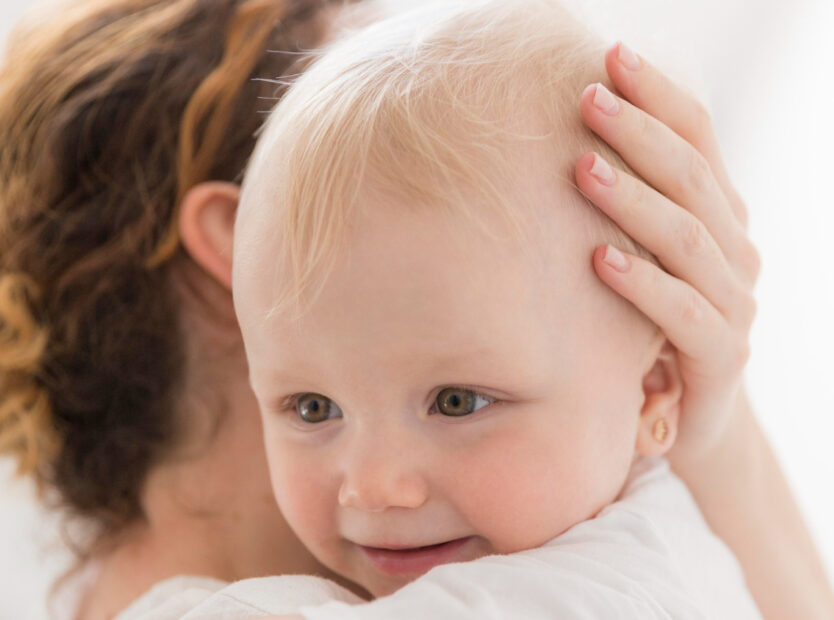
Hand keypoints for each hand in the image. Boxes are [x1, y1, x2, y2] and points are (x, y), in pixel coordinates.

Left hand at [575, 42, 760, 466]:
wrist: (685, 416)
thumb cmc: (645, 324)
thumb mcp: (640, 257)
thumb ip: (624, 206)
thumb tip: (559, 139)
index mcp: (719, 215)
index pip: (700, 139)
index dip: (660, 96)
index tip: (610, 57)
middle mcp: (734, 251)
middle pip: (694, 178)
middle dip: (640, 134)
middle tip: (587, 99)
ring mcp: (734, 305)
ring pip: (689, 240)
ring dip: (635, 200)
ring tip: (582, 168)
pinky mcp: (720, 358)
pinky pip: (683, 314)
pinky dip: (643, 284)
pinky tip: (599, 259)